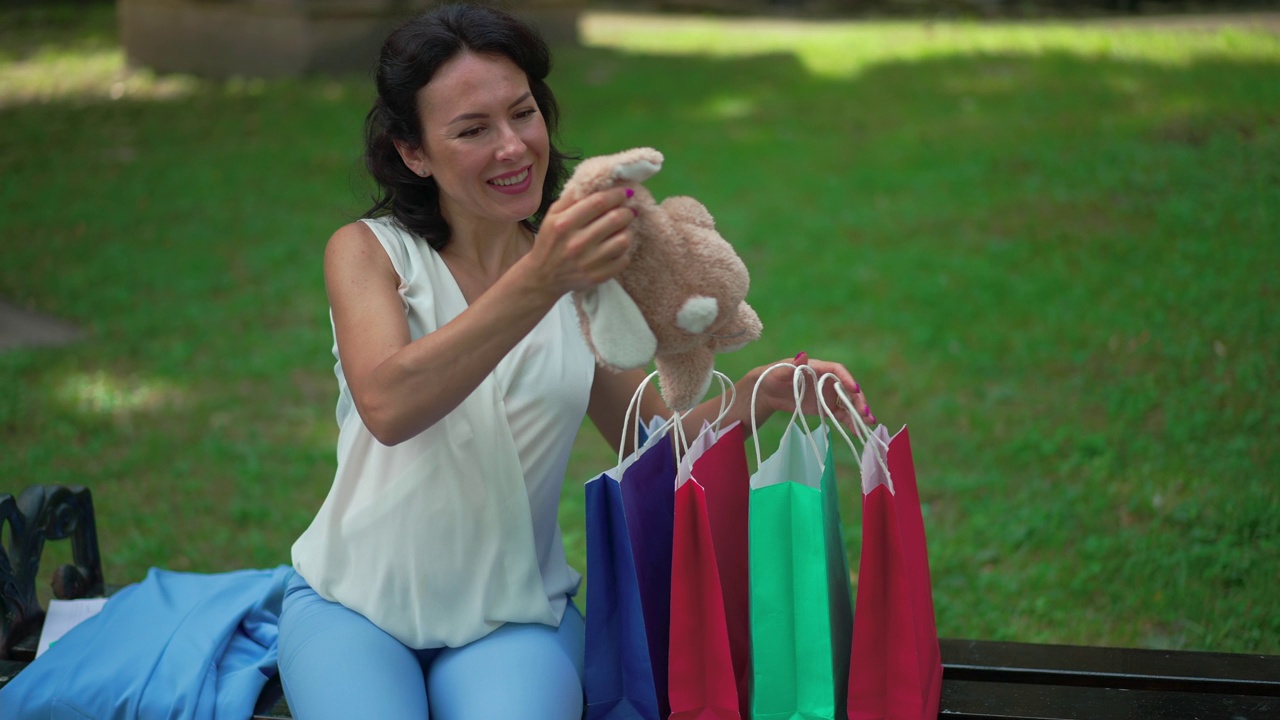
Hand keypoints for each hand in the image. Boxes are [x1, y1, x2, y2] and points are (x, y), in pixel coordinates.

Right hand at [526, 186, 635, 294]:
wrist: (543, 277)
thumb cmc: (550, 241)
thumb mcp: (552, 215)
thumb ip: (572, 197)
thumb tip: (596, 182)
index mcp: (564, 223)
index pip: (599, 202)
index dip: (617, 195)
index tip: (626, 192)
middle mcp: (577, 242)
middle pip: (615, 219)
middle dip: (627, 211)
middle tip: (630, 210)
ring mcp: (588, 262)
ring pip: (623, 240)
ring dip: (628, 231)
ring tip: (624, 228)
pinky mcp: (598, 276)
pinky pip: (623, 260)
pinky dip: (624, 251)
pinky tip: (617, 247)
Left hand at [751, 351, 873, 428]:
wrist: (768, 391)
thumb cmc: (773, 376)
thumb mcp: (779, 371)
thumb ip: (792, 365)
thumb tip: (803, 355)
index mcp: (819, 368)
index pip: (838, 371)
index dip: (848, 379)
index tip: (854, 389)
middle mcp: (828, 381)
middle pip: (848, 389)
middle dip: (858, 400)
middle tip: (865, 412)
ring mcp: (828, 395)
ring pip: (848, 403)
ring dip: (859, 413)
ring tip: (869, 423)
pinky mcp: (826, 408)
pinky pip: (842, 415)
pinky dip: (850, 423)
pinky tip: (857, 432)